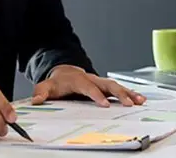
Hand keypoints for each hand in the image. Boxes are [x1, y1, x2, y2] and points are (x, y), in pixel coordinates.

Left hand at [31, 65, 146, 106]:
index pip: (90, 88)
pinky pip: (120, 88)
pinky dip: (130, 93)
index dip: (97, 95)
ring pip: (117, 85)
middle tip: (128, 103)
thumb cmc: (58, 82)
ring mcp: (101, 81)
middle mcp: (93, 79)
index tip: (105, 104)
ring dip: (129, 93)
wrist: (65, 72)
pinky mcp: (106, 86)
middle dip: (119, 94)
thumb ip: (41, 92)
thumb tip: (36, 100)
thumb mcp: (47, 86)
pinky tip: (140, 99)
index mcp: (79, 80)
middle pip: (108, 84)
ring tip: (140, 100)